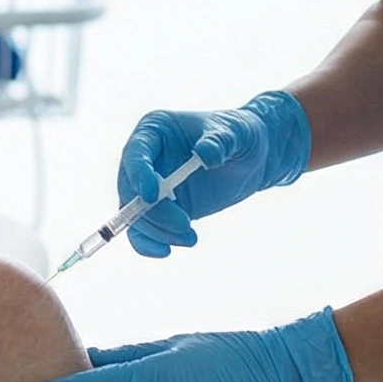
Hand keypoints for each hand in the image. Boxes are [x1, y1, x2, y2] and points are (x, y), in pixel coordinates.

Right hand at [118, 91, 311, 255]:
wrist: (251, 158)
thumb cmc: (240, 135)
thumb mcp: (236, 133)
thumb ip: (220, 142)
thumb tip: (205, 155)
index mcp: (155, 131)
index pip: (135, 153)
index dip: (139, 175)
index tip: (153, 196)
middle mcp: (146, 158)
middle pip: (131, 189)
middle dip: (153, 212)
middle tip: (184, 225)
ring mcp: (150, 186)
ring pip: (136, 214)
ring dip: (158, 231)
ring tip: (191, 237)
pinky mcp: (161, 210)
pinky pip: (143, 231)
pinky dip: (149, 244)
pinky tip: (166, 250)